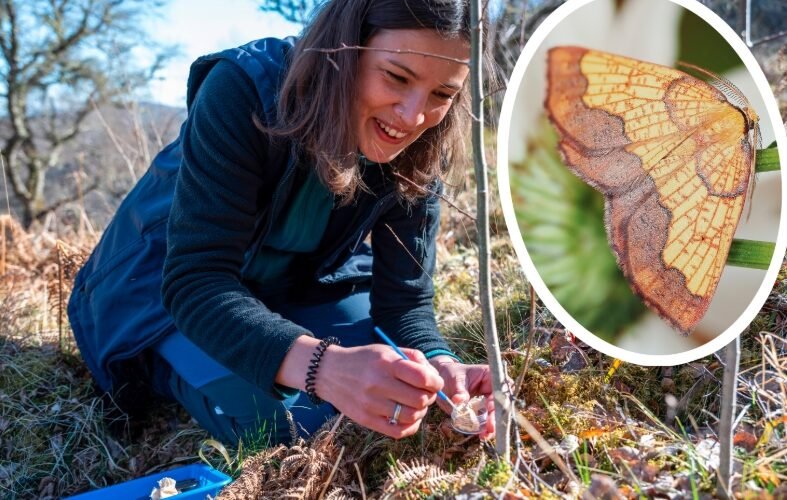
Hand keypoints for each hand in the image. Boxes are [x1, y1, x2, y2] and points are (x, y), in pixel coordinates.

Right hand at [316, 344, 443, 438]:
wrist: (328, 372)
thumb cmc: (363, 360)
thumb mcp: (386, 350)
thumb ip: (413, 358)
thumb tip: (434, 376)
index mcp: (386, 363)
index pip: (422, 378)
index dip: (435, 382)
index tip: (435, 383)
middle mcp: (378, 384)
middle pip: (419, 400)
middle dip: (429, 398)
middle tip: (426, 394)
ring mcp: (371, 404)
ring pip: (411, 416)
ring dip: (420, 412)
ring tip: (416, 405)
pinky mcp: (366, 420)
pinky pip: (397, 431)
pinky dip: (410, 426)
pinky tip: (408, 418)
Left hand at [430, 356, 497, 439]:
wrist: (443, 379)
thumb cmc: (451, 375)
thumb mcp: (454, 381)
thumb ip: (459, 391)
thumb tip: (459, 400)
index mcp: (488, 376)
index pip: (500, 387)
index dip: (498, 398)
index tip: (489, 409)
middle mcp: (492, 388)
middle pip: (500, 403)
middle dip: (496, 416)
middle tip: (490, 428)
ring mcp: (489, 399)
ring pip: (496, 413)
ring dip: (492, 425)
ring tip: (485, 435)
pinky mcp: (483, 409)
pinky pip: (487, 419)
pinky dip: (485, 427)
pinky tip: (482, 435)